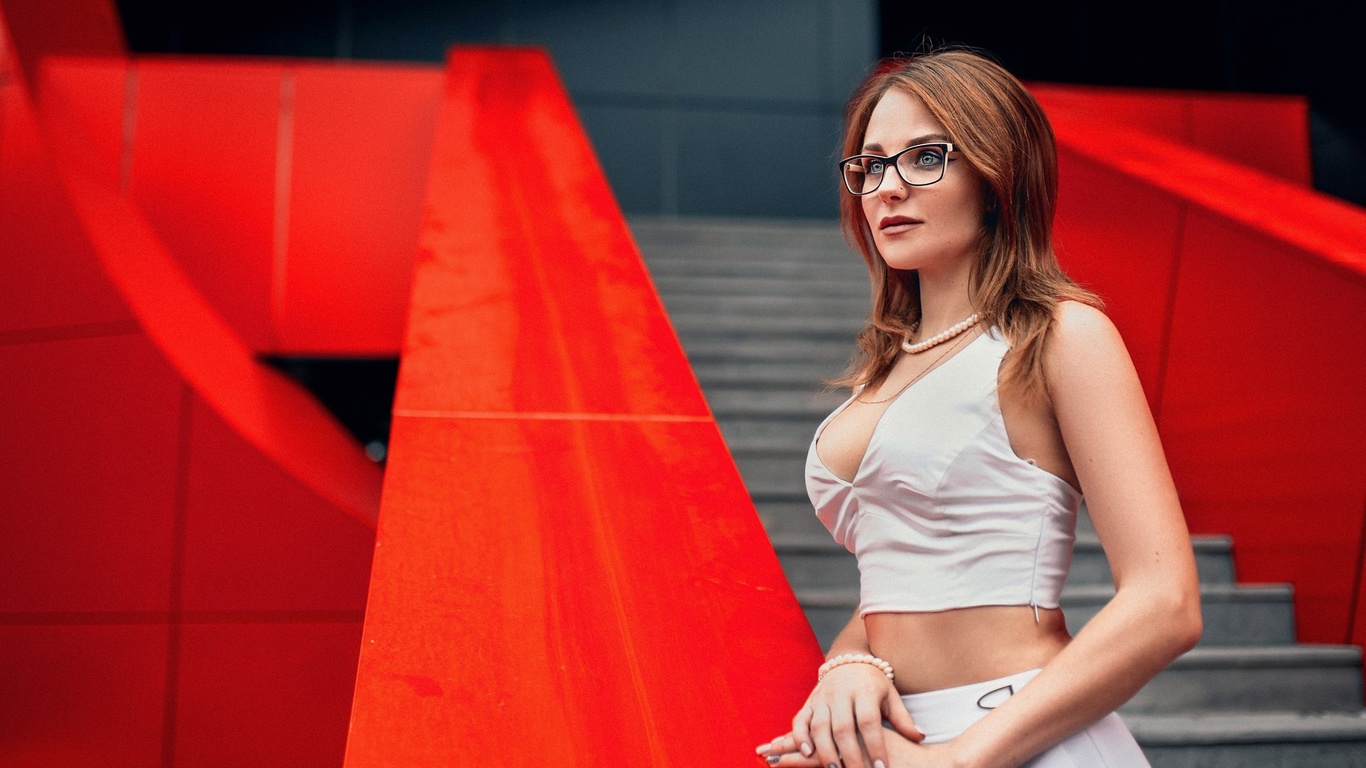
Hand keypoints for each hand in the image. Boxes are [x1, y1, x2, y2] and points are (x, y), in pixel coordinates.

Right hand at [756, 663, 922, 767]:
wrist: (849, 661)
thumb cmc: (874, 684)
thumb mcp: (891, 696)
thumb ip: (902, 718)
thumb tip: (920, 737)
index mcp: (864, 691)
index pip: (869, 721)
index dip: (875, 745)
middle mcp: (840, 693)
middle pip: (843, 727)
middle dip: (850, 755)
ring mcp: (822, 697)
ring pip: (819, 726)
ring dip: (825, 750)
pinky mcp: (809, 702)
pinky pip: (800, 720)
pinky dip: (800, 737)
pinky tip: (807, 753)